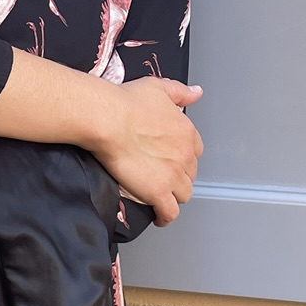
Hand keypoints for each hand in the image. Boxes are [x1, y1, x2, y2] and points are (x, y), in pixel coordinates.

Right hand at [91, 77, 202, 226]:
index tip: (173, 158)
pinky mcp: (158, 192)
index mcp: (186, 132)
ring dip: (174, 196)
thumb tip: (197, 92)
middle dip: (179, 176)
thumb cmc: (127, 103)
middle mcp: (184, 155)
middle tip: (163, 177)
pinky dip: (165, 217)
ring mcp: (173, 176)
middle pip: (190, 174)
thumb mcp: (158, 87)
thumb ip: (180, 92)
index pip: (194, 151)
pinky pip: (169, 213)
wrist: (109, 120)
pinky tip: (159, 217)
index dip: (183, 156)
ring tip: (162, 198)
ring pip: (184, 194)